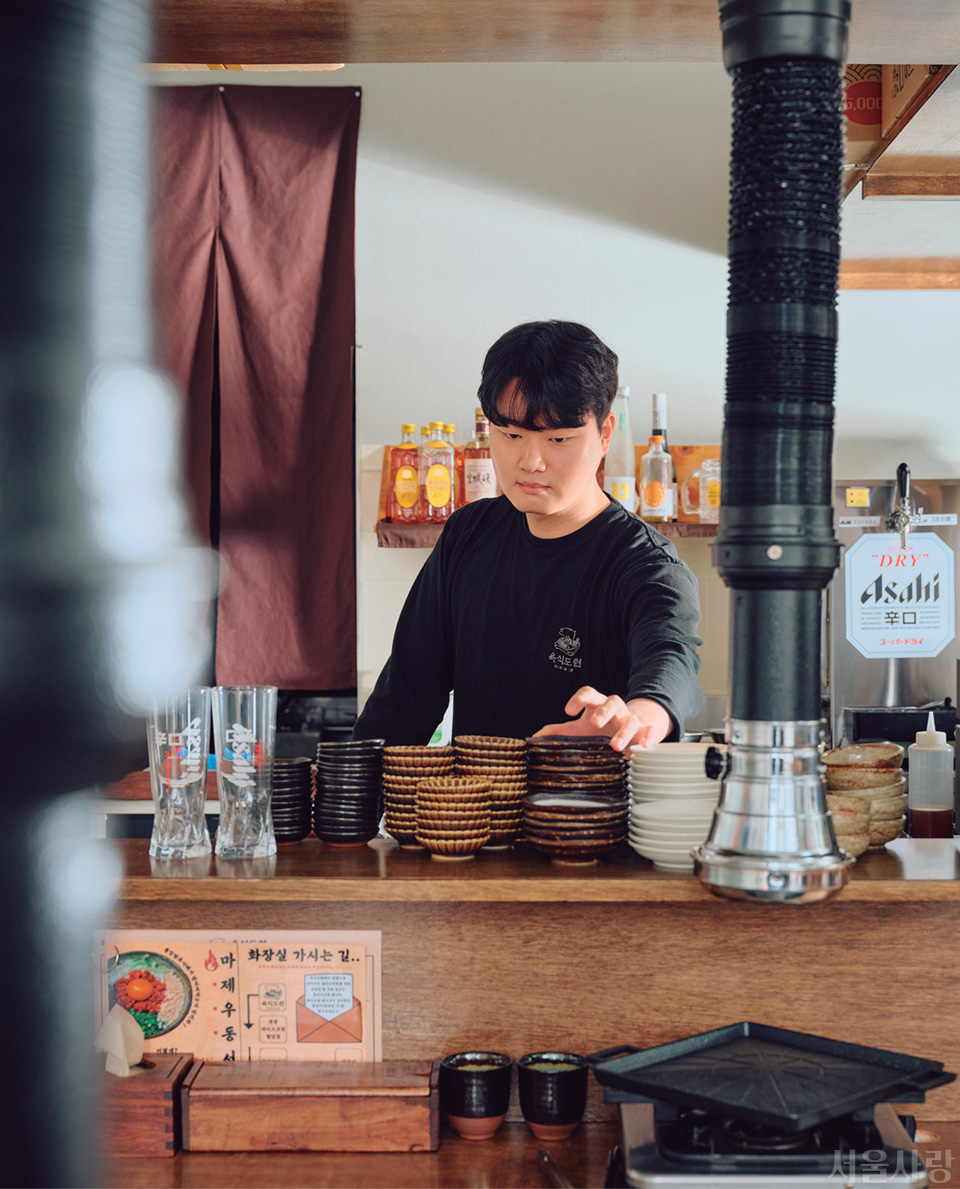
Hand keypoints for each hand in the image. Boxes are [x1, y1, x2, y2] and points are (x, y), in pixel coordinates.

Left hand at [533, 687, 671, 752]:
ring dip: (624, 731)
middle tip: (594, 722)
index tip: (568, 711)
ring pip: (631, 719)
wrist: (632, 730)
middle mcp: (616, 709)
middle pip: (612, 700)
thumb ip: (560, 731)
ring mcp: (632, 720)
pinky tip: (645, 745)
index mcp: (598, 705)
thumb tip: (535, 738)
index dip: (578, 699)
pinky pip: (650, 730)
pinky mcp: (646, 731)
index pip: (589, 693)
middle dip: (603, 711)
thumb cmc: (602, 728)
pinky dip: (649, 736)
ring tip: (615, 746)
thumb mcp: (580, 729)